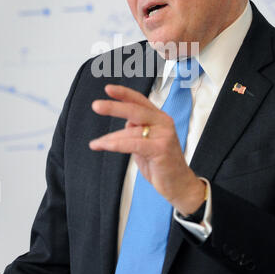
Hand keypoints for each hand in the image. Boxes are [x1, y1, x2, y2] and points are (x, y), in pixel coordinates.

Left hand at [89, 84, 205, 215]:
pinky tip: (104, 145)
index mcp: (159, 118)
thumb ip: (136, 130)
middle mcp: (163, 122)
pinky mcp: (161, 149)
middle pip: (135, 110)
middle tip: (96, 105)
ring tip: (96, 143)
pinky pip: (133, 144)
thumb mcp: (145, 143)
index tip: (108, 88)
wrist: (178, 184)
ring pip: (130, 131)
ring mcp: (164, 135)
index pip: (140, 101)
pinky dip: (116, 144)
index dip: (124, 94)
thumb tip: (124, 122)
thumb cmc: (161, 164)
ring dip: (110, 138)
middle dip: (114, 107)